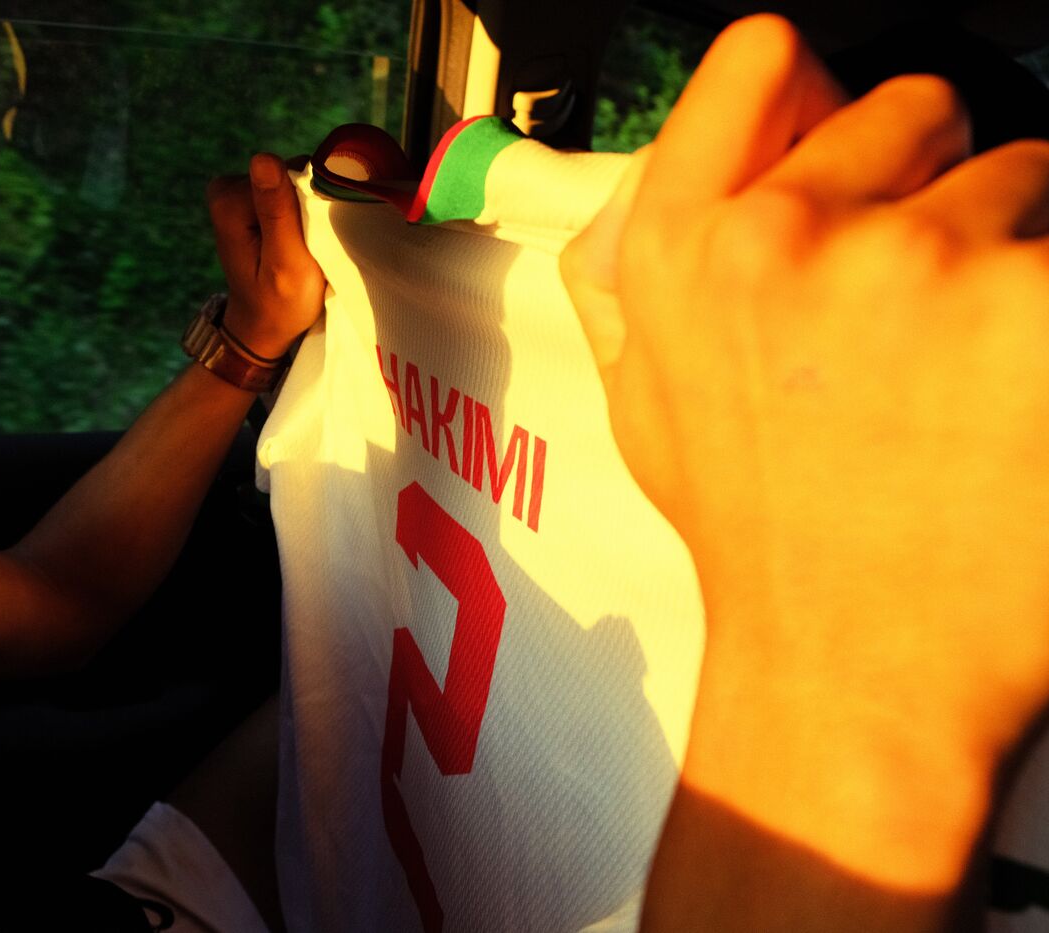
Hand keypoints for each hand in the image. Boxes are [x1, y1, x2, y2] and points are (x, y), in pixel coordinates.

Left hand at [207, 153, 324, 359]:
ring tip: (305, 245)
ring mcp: (237, 191)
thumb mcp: (286, 263)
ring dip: (308, 211)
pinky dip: (302, 212)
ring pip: (293, 180)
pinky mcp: (250, 197)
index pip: (290, 176)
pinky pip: (289, 188)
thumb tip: (263, 158)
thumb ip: (277, 212)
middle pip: (290, 174)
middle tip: (307, 247)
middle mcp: (226, 188)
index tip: (311, 242)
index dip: (312, 207)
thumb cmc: (280, 302)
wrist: (264, 324)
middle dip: (309, 207)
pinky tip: (300, 238)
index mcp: (229, 202)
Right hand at [563, 13, 1048, 889]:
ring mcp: (919, 264)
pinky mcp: (1044, 311)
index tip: (852, 152)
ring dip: (1013, 265)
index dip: (820, 100)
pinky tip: (1021, 404)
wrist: (857, 674)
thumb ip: (623, 282)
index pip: (763, 57)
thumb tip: (640, 191)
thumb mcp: (641, 409)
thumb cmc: (758, 543)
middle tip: (920, 321)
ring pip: (1025, 184)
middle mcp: (782, 235)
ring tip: (972, 385)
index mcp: (679, 248)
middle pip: (920, 111)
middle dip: (934, 194)